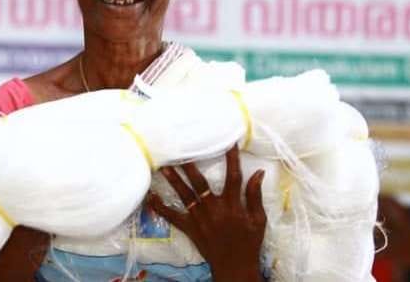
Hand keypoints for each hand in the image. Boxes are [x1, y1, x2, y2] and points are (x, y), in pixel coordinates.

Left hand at [147, 144, 266, 281]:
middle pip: (200, 183)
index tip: (228, 142)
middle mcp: (214, 209)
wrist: (234, 266)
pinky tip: (150, 197)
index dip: (231, 159)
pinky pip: (172, 217)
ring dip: (174, 180)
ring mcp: (200, 218)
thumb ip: (255, 195)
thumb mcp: (258, 219)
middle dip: (190, 166)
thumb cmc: (249, 242)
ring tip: (164, 166)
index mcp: (233, 205)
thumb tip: (258, 173)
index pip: (233, 177)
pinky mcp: (190, 228)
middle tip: (180, 150)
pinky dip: (160, 207)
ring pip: (184, 195)